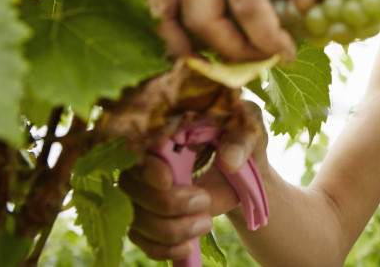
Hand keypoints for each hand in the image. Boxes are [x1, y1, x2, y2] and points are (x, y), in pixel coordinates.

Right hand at [119, 110, 267, 260]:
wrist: (244, 172)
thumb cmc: (241, 142)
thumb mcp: (249, 132)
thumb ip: (241, 139)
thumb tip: (229, 160)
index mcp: (166, 130)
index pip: (139, 147)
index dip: (147, 166)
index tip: (168, 178)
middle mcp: (147, 161)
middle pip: (130, 186)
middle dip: (166, 202)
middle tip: (204, 201)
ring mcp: (145, 191)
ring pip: (136, 217)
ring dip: (170, 229)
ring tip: (206, 222)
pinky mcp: (150, 217)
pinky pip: (141, 239)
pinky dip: (162, 249)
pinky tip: (187, 247)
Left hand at [127, 0, 350, 61]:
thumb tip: (207, 14)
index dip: (171, 32)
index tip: (196, 55)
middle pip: (169, 9)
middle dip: (201, 49)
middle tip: (233, 65)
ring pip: (206, 14)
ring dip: (238, 48)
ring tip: (265, 57)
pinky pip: (248, 4)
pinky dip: (266, 35)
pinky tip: (283, 47)